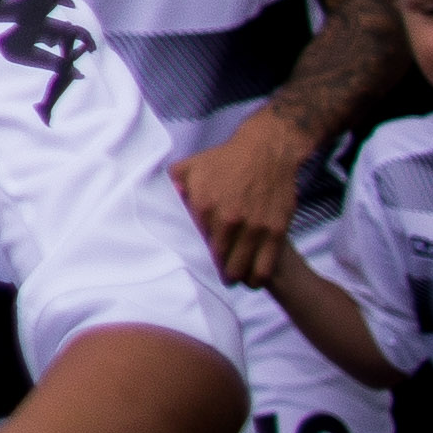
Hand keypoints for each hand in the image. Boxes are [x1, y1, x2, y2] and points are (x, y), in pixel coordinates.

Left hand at [169, 117, 310, 287]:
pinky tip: (253, 281)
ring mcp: (253, 225)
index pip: (194, 244)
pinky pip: (265, 265)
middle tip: (217, 279)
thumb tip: (156, 200)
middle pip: (217, 261)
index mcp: (203, 205)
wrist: (266, 150)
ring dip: (236, 278)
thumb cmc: (225, 159)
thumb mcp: (191, 166)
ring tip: (233, 281)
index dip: (195, 258)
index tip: (195, 266)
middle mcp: (227, 218)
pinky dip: (257, 278)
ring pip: (241, 267)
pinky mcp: (275, 229)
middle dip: (216, 274)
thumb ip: (173, 185)